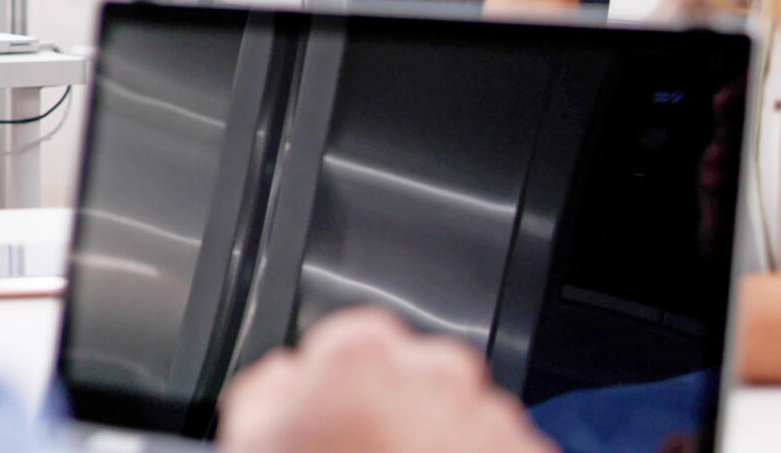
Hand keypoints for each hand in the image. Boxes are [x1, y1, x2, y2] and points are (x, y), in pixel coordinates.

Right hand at [216, 309, 551, 452]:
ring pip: (457, 412)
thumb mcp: (253, 443)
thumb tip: (286, 376)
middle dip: (394, 408)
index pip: (349, 339)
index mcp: (362, 357)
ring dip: (437, 439)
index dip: (335, 382)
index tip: (331, 416)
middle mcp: (435, 373)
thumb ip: (266, 390)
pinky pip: (498, 448)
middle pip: (410, 373)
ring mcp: (490, 417)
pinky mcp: (527, 452)